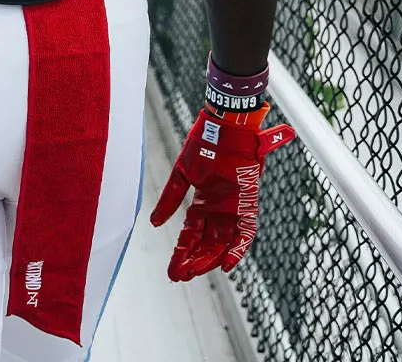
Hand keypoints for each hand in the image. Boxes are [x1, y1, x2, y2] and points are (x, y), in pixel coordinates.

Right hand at [150, 104, 294, 280]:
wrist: (226, 126)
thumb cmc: (204, 144)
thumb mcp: (182, 172)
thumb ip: (170, 198)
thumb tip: (154, 223)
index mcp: (202, 202)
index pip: (191, 235)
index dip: (182, 252)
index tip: (173, 271)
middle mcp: (219, 210)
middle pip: (207, 244)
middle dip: (194, 262)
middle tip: (180, 276)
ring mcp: (234, 208)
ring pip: (223, 243)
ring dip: (210, 259)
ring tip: (196, 272)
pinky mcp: (248, 202)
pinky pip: (246, 232)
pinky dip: (238, 249)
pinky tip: (226, 263)